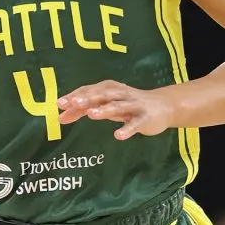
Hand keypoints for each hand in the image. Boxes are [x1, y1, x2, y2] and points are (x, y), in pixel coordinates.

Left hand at [57, 80, 174, 140]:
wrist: (164, 106)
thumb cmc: (128, 105)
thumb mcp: (106, 105)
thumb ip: (84, 110)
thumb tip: (60, 117)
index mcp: (109, 88)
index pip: (89, 90)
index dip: (75, 96)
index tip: (60, 104)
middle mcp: (120, 93)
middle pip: (102, 94)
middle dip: (88, 98)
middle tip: (73, 103)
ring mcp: (133, 105)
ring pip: (118, 106)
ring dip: (105, 110)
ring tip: (92, 115)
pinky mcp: (144, 118)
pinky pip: (135, 124)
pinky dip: (126, 129)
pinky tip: (118, 136)